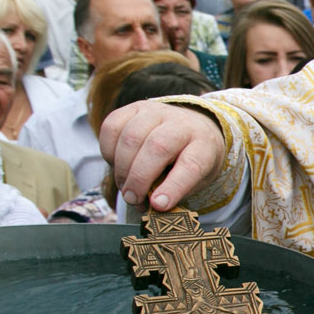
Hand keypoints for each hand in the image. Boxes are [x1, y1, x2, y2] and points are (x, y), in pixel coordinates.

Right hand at [100, 100, 224, 210]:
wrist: (190, 128)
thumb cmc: (190, 160)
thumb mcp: (195, 180)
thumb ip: (174, 192)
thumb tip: (150, 205)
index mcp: (204, 145)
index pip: (191, 165)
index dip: (173, 187)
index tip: (158, 205)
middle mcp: (182, 123)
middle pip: (157, 148)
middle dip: (139, 178)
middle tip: (133, 199)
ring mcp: (157, 112)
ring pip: (131, 137)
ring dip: (122, 168)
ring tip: (125, 187)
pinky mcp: (134, 107)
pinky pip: (112, 127)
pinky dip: (109, 152)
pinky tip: (117, 165)